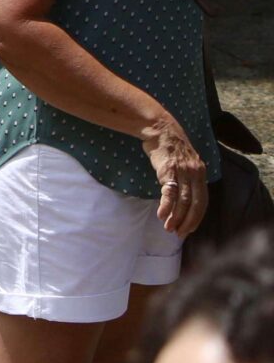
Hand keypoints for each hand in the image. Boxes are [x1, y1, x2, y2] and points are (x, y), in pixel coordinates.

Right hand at [143, 116, 209, 234]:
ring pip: (183, 200)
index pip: (203, 201)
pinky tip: (162, 215)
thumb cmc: (170, 147)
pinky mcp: (168, 170)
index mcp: (201, 173)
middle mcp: (195, 174)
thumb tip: (183, 195)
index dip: (197, 217)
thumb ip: (187, 177)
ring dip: (176, 217)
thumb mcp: (185, 162)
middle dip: (188, 221)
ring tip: (169, 228)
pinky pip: (169, 192)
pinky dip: (166, 206)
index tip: (189, 229)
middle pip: (195, 204)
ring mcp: (182, 172)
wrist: (160, 129)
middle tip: (179, 234)